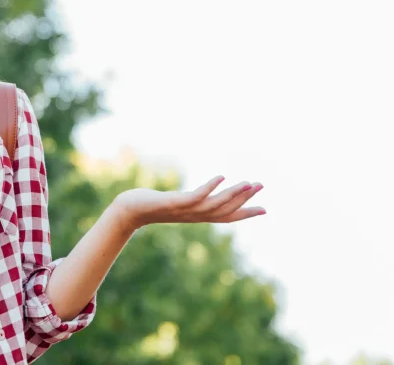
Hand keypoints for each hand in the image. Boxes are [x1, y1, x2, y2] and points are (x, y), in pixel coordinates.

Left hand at [113, 176, 265, 230]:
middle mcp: (194, 215)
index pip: (226, 217)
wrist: (128, 211)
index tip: (265, 209)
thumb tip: (195, 197)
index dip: (245, 214)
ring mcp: (185, 210)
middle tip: (261, 186)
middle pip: (225, 210)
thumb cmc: (149, 206)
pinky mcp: (174, 203)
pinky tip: (221, 176)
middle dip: (245, 200)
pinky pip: (196, 196)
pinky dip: (210, 188)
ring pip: (215, 204)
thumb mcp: (173, 203)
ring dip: (233, 194)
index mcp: (196, 216)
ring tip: (249, 183)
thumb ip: (185, 201)